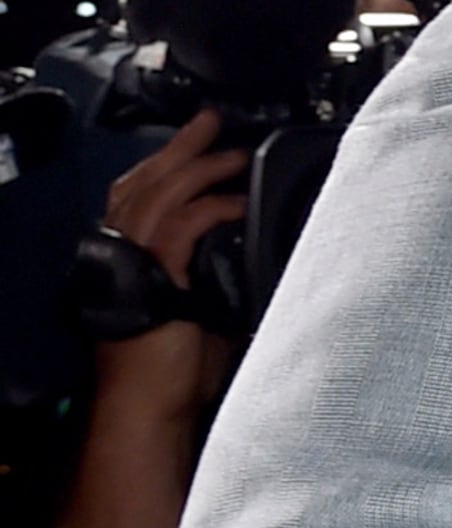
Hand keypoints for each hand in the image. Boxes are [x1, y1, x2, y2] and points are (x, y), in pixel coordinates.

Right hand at [90, 114, 244, 418]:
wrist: (150, 406)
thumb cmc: (172, 371)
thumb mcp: (199, 312)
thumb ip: (214, 276)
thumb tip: (252, 253)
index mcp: (128, 256)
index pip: (140, 193)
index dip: (166, 163)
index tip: (199, 141)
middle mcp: (122, 251)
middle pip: (145, 182)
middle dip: (180, 147)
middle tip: (210, 120)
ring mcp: (134, 261)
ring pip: (161, 194)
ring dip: (198, 166)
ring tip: (230, 148)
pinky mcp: (155, 276)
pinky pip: (182, 226)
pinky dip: (211, 207)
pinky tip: (238, 200)